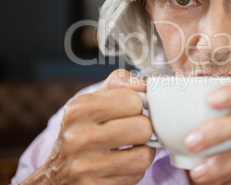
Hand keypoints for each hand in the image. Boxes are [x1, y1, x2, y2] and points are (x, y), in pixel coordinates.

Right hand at [23, 69, 154, 184]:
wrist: (55, 176)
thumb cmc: (81, 132)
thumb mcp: (91, 102)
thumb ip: (117, 85)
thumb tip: (143, 84)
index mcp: (78, 110)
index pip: (132, 100)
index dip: (138, 104)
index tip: (132, 109)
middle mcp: (78, 138)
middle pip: (142, 127)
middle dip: (143, 128)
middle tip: (132, 130)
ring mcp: (86, 167)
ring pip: (144, 155)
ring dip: (143, 150)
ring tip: (130, 147)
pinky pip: (137, 174)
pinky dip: (135, 168)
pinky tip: (121, 164)